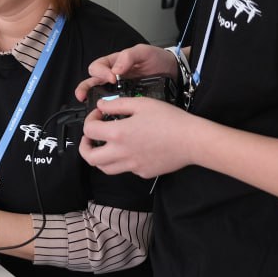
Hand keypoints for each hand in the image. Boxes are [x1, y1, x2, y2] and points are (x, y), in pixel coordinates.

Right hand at [76, 44, 175, 101]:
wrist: (174, 72)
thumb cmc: (158, 59)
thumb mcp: (144, 52)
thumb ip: (128, 56)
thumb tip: (115, 69)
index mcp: (114, 63)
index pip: (97, 67)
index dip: (101, 73)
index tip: (112, 78)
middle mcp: (113, 77)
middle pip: (92, 82)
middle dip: (84, 88)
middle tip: (83, 95)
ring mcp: (119, 90)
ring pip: (99, 95)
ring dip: (92, 100)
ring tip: (90, 106)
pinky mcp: (127, 100)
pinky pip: (114, 105)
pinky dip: (108, 109)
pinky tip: (108, 113)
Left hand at [79, 96, 200, 177]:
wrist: (192, 141)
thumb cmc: (170, 120)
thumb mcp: (141, 104)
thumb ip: (116, 105)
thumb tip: (101, 106)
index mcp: (118, 134)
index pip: (88, 130)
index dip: (90, 120)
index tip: (99, 114)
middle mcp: (121, 153)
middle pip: (90, 157)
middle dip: (85, 146)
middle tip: (91, 137)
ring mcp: (132, 166)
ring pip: (105, 168)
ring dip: (100, 157)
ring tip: (105, 146)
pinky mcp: (143, 172)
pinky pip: (125, 170)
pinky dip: (121, 162)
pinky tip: (130, 150)